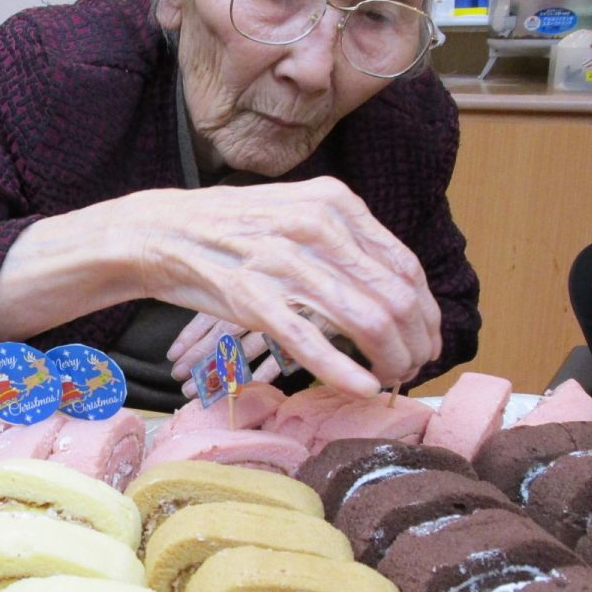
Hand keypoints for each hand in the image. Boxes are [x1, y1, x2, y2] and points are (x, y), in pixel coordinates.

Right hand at [139, 180, 441, 396]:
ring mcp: (284, 262)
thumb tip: (396, 286)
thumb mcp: (298, 212)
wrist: (164, 230)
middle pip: (395, 297)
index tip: (428, 338)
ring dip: (390, 359)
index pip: (404, 266)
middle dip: (415, 341)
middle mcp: (316, 227)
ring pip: (366, 321)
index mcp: (334, 203)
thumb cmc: (235, 228)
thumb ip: (345, 240)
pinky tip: (364, 388)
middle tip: (414, 367)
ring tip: (392, 378)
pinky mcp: (253, 298)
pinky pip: (312, 342)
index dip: (426, 312)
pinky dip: (345, 372)